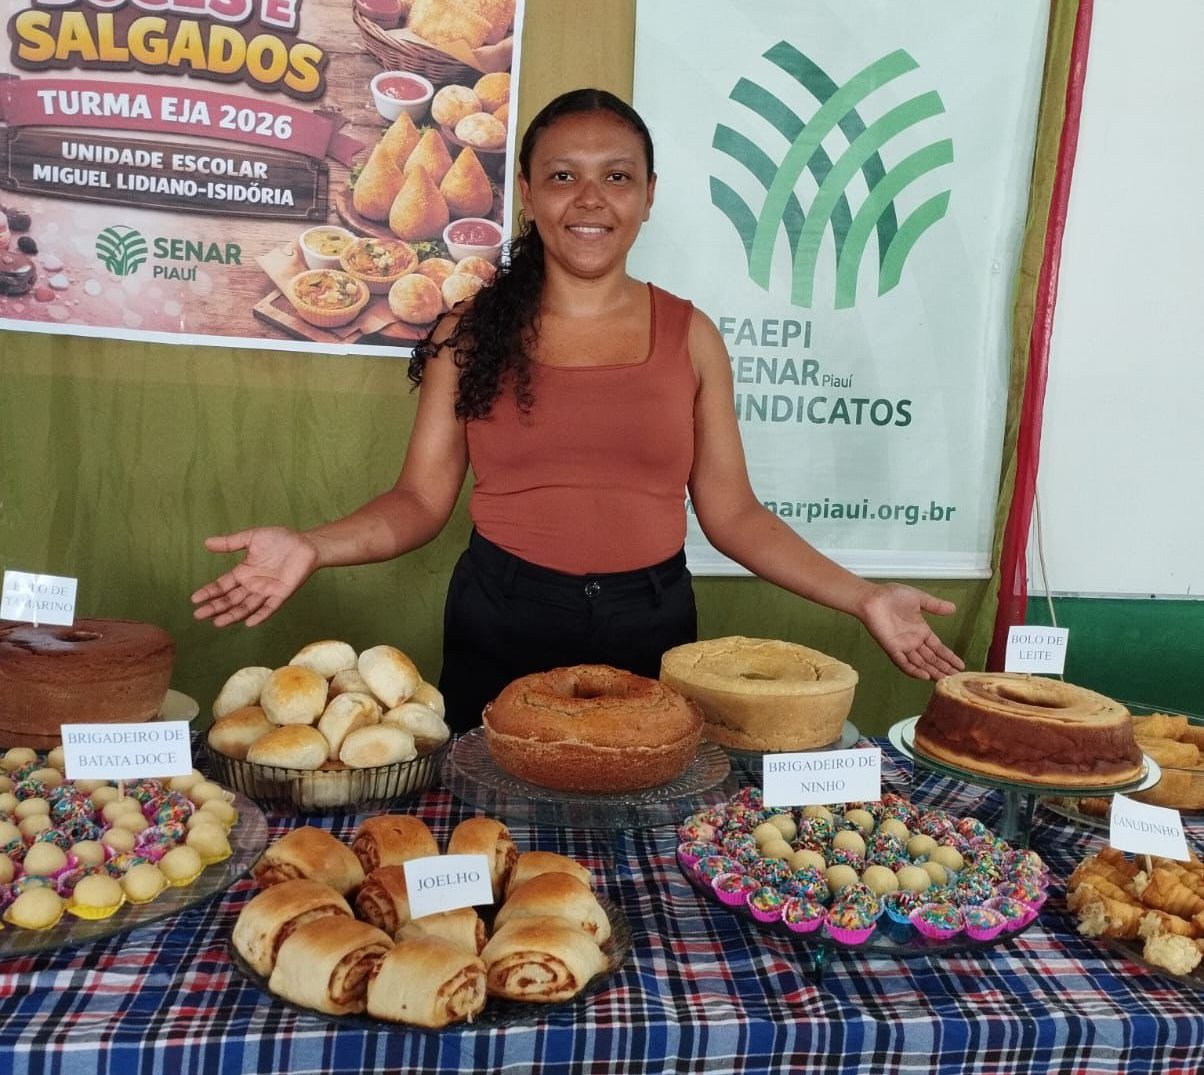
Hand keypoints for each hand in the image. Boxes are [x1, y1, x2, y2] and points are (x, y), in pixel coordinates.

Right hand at [191, 527, 319, 627]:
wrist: (306, 543)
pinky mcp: (282, 594)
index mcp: (243, 572)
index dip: (209, 592)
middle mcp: (252, 585)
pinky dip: (260, 615)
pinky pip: (269, 607)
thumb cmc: (281, 539)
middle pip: (230, 600)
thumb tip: (206, 543)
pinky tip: (249, 623)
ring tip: (217, 623)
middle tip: (198, 615)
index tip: (194, 599)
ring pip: (246, 607)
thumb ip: (230, 542)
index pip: (222, 586)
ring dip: (232, 615)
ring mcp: (266, 591)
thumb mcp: (252, 538)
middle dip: (215, 607)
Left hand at [858, 583, 964, 679]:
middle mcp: (913, 640)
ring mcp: (903, 646)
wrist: (873, 598)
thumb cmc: (892, 595)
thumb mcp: (919, 599)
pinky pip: (903, 663)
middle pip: (931, 659)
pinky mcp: (892, 648)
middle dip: (943, 668)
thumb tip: (953, 608)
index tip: (960, 665)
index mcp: (921, 630)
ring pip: (920, 663)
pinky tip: (925, 676)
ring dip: (932, 672)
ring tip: (944, 680)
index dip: (949, 657)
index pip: (938, 648)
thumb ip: (935, 605)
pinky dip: (914, 670)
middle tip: (956, 678)